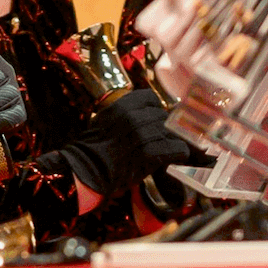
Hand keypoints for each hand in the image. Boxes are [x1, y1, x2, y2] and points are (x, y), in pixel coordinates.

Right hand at [58, 90, 191, 197]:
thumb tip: (141, 112)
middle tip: (159, 139)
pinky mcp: (152, 153)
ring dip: (171, 142)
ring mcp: (144, 134)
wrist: (88, 169)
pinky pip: (178, 148)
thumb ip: (123, 112)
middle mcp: (134, 117)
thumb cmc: (92, 147)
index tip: (153, 118)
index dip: (155, 108)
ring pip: (172, 132)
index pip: (151, 98)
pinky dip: (179, 153)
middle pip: (163, 116)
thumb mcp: (103, 119)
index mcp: (122, 105)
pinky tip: (175, 158)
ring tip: (167, 150)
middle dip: (163, 128)